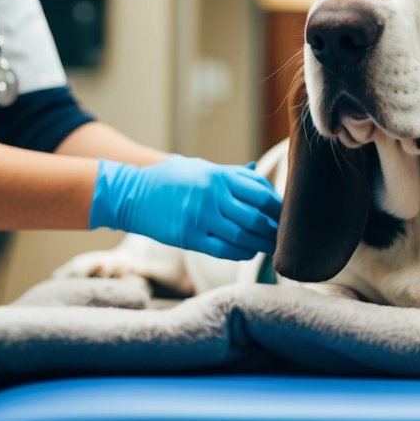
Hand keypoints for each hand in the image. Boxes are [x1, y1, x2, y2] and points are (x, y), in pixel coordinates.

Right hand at [89, 155, 282, 259]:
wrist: (133, 193)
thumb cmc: (171, 179)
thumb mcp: (201, 167)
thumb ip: (231, 173)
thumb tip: (257, 171)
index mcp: (219, 175)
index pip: (260, 193)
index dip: (277, 207)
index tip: (287, 214)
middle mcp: (212, 196)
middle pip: (256, 217)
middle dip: (273, 228)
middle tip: (285, 236)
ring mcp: (201, 217)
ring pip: (243, 236)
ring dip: (261, 244)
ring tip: (271, 247)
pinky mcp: (189, 237)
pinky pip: (224, 250)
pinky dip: (241, 253)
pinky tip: (249, 252)